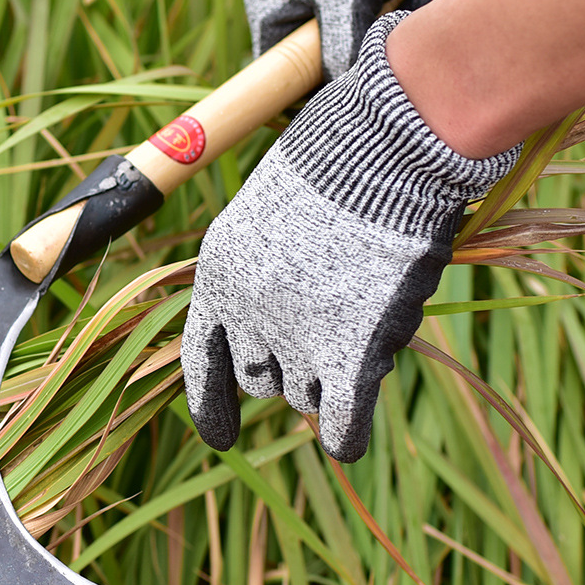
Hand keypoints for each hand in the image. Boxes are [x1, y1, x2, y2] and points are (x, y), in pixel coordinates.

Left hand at [181, 12, 518, 461]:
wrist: (382, 147)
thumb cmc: (330, 166)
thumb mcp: (265, 212)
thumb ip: (258, 274)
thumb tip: (273, 336)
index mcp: (219, 274)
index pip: (201, 355)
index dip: (208, 400)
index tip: (219, 437)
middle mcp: (246, 311)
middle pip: (258, 377)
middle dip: (285, 365)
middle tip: (325, 324)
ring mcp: (294, 335)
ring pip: (303, 394)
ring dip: (327, 374)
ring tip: (362, 316)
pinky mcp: (348, 353)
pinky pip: (340, 421)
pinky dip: (344, 434)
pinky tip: (347, 438)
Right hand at [245, 0, 469, 80]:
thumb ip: (336, 50)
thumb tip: (337, 90)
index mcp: (269, 4)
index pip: (275, 69)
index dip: (298, 93)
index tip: (331, 105)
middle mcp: (293, 4)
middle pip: (312, 62)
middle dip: (344, 65)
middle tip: (373, 60)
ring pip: (346, 46)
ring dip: (375, 43)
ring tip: (401, 12)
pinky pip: (370, 26)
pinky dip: (392, 22)